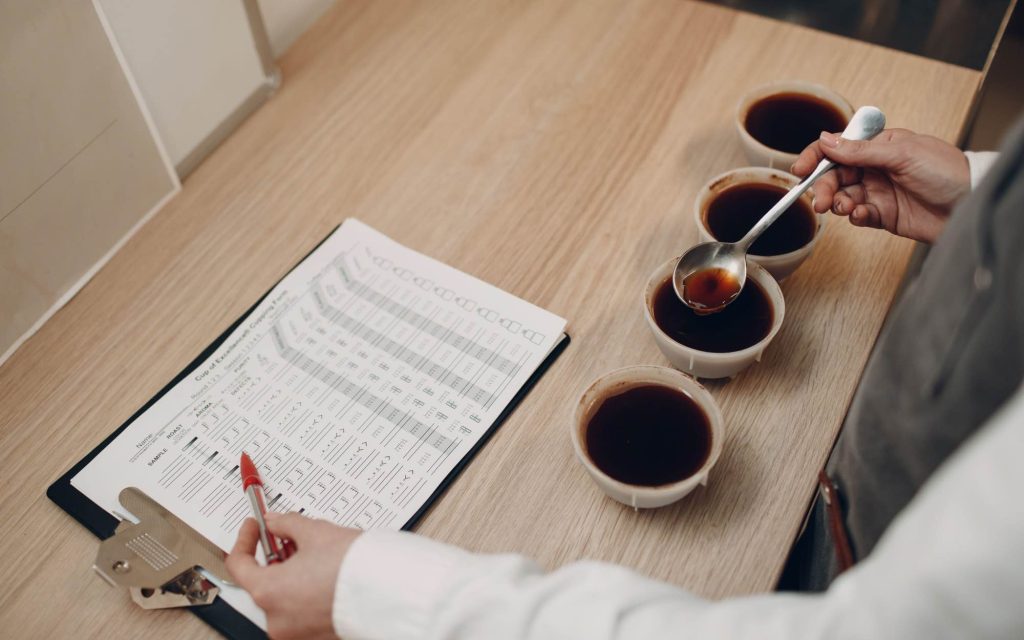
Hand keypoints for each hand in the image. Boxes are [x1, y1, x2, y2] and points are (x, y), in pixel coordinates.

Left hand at [226, 513, 360, 639]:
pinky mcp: (316, 636)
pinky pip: (303, 610)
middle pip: (264, 582)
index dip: (245, 540)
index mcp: (268, 592)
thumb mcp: (315, 532)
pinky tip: (326, 573)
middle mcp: (277, 619)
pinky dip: (308, 591)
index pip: (238, 565)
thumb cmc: (353, 568)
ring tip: (317, 554)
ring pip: (285, 597)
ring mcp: (296, 632)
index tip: (254, 528)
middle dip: (276, 557)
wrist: (389, 592)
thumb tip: (276, 521)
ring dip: (294, 574)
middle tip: (291, 537)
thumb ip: (287, 524)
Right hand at [791, 128, 970, 243]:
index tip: (800, 171)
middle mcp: (876, 169)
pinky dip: (855, 217)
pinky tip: (862, 216)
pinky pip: (858, 216)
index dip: (817, 158)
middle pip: (836, 176)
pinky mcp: (884, 215)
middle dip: (825, 188)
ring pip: (844, 197)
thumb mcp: (901, 154)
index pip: (839, 148)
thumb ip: (860, 151)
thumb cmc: (946, 171)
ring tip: (847, 208)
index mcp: (880, 147)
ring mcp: (879, 192)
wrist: (970, 204)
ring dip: (840, 203)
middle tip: (822, 201)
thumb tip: (826, 140)